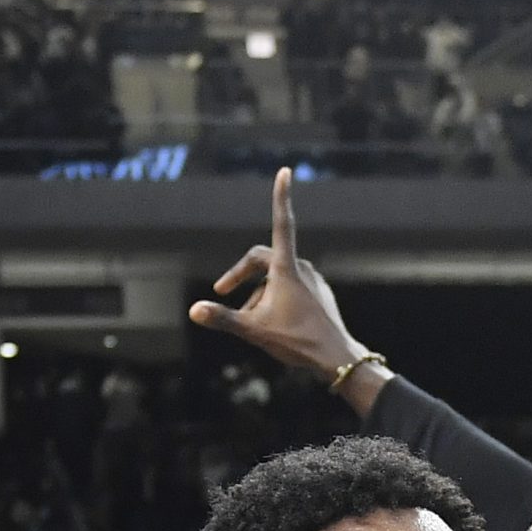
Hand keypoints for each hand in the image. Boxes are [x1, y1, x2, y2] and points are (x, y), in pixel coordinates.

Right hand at [188, 169, 378, 392]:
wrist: (337, 359)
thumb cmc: (298, 342)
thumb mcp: (254, 330)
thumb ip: (223, 318)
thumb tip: (194, 310)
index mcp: (287, 268)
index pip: (281, 223)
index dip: (281, 197)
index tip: (285, 171)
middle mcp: (302, 268)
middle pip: (262, 258)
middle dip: (240, 274)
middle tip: (221, 292)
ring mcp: (312, 280)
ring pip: (275, 276)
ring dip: (256, 292)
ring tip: (248, 319)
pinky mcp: (318, 293)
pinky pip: (290, 286)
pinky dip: (273, 297)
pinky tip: (271, 321)